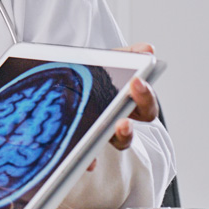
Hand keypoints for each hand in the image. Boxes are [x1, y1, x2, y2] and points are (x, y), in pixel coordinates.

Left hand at [88, 42, 158, 170]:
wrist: (61, 81)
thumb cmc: (92, 74)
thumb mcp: (108, 60)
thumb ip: (127, 55)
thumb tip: (147, 48)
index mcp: (128, 103)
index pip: (145, 104)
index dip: (145, 95)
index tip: (137, 82)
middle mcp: (116, 122)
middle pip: (128, 131)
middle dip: (127, 128)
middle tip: (122, 122)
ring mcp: (98, 134)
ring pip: (109, 145)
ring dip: (109, 144)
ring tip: (102, 140)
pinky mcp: (81, 143)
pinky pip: (86, 155)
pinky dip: (87, 158)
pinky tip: (85, 160)